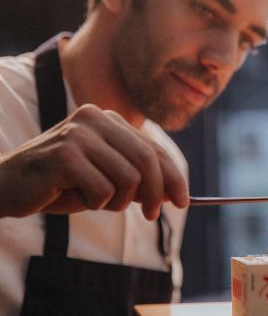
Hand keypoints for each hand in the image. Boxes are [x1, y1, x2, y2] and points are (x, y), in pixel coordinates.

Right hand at [0, 104, 188, 219]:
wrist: (7, 185)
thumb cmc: (61, 183)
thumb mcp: (106, 178)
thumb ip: (138, 179)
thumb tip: (176, 193)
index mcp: (108, 119)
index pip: (153, 149)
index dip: (174, 177)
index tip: (184, 201)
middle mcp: (95, 118)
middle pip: (147, 162)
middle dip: (156, 194)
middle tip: (152, 215)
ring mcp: (79, 134)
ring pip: (129, 179)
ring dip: (119, 202)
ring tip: (97, 201)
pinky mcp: (64, 154)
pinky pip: (103, 191)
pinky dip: (95, 203)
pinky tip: (75, 197)